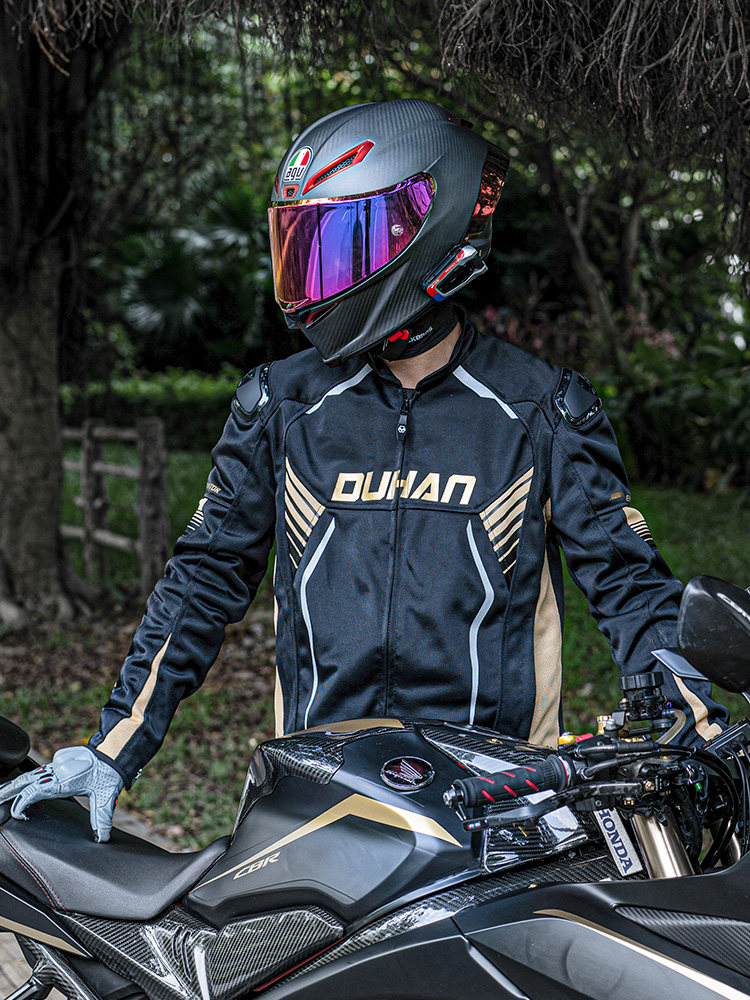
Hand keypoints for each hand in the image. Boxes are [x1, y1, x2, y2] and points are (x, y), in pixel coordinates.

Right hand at [0, 746, 123, 842]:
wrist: (115, 751)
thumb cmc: (109, 773)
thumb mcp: (106, 798)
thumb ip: (102, 819)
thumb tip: (102, 839)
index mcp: (64, 782)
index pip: (34, 792)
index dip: (21, 804)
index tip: (18, 816)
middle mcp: (58, 772)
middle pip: (26, 781)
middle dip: (9, 791)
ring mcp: (58, 763)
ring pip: (32, 774)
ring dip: (17, 784)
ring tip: (3, 792)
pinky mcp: (60, 759)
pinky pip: (41, 770)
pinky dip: (30, 778)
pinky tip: (23, 784)